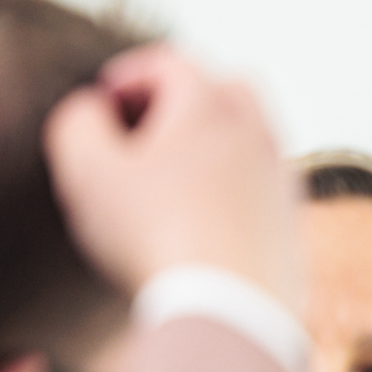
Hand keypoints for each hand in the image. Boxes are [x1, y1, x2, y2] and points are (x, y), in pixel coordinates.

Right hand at [43, 43, 304, 307]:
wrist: (231, 309)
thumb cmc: (157, 237)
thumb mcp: (87, 171)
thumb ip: (77, 123)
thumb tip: (91, 110)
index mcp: (211, 107)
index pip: (171, 62)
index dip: (128, 74)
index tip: (102, 103)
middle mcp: (260, 135)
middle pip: (228, 86)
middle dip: (184, 95)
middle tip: (145, 126)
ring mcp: (284, 180)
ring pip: (254, 136)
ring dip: (213, 140)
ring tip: (171, 172)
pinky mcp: (293, 224)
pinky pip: (264, 185)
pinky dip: (234, 183)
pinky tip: (203, 214)